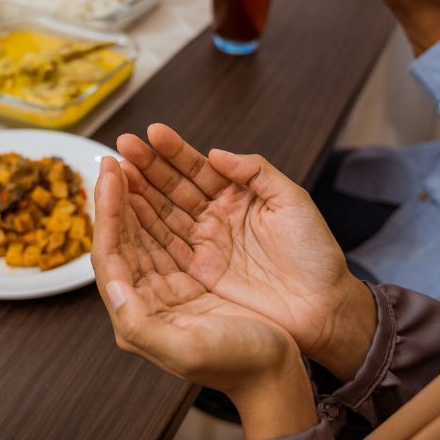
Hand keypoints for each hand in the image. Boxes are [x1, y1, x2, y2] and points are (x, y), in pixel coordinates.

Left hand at [92, 156, 317, 439]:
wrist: (278, 375)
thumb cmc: (238, 363)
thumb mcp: (187, 350)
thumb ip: (139, 324)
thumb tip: (110, 286)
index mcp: (139, 315)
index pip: (111, 254)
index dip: (108, 211)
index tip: (110, 174)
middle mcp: (147, 298)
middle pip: (123, 237)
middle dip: (117, 195)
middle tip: (115, 154)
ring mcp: (170, 284)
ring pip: (144, 230)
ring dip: (136, 195)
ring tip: (129, 161)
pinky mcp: (194, 276)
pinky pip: (168, 234)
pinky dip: (159, 207)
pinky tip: (155, 185)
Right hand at [116, 124, 375, 381]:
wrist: (324, 308)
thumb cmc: (316, 255)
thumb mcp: (293, 202)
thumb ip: (256, 172)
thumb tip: (216, 153)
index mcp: (239, 195)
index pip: (199, 167)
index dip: (174, 150)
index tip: (152, 132)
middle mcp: (217, 216)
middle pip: (174, 187)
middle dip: (147, 167)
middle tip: (122, 146)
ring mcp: (206, 244)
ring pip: (164, 212)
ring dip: (139, 193)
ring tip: (116, 172)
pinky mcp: (200, 271)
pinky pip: (166, 244)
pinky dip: (144, 227)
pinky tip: (125, 209)